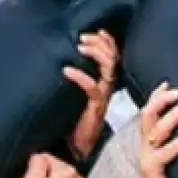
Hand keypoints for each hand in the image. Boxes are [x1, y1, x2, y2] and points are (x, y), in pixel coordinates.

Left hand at [64, 30, 118, 159]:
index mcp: (104, 81)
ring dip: (95, 54)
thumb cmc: (73, 117)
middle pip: (113, 58)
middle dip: (100, 43)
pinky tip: (67, 71)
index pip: (114, 55)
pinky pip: (92, 87)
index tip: (98, 30)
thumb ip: (77, 76)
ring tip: (80, 47)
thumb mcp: (76, 92)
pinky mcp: (95, 107)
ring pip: (109, 68)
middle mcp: (107, 87)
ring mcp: (103, 97)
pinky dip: (79, 76)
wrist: (75, 146)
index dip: (109, 41)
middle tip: (83, 38)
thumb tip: (63, 55)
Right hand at [139, 82, 177, 177]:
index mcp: (150, 140)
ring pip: (156, 129)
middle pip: (148, 115)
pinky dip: (177, 144)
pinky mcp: (153, 171)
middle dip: (162, 100)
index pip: (149, 111)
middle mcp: (146, 145)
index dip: (156, 96)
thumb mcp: (172, 159)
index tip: (168, 83)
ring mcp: (148, 157)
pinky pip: (164, 154)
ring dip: (173, 115)